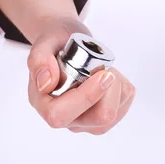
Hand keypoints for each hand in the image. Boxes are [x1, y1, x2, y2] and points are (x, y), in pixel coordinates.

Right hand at [26, 18, 134, 133]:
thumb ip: (39, 59)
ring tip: (102, 69)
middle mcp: (65, 118)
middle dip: (109, 89)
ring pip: (115, 113)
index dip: (85, 97)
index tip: (102, 74)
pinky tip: (109, 77)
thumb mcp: (45, 41)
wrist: (67, 42)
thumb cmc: (55, 42)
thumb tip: (45, 83)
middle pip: (99, 118)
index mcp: (44, 104)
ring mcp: (85, 122)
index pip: (61, 115)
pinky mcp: (104, 118)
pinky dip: (123, 87)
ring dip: (116, 86)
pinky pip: (125, 105)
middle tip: (104, 67)